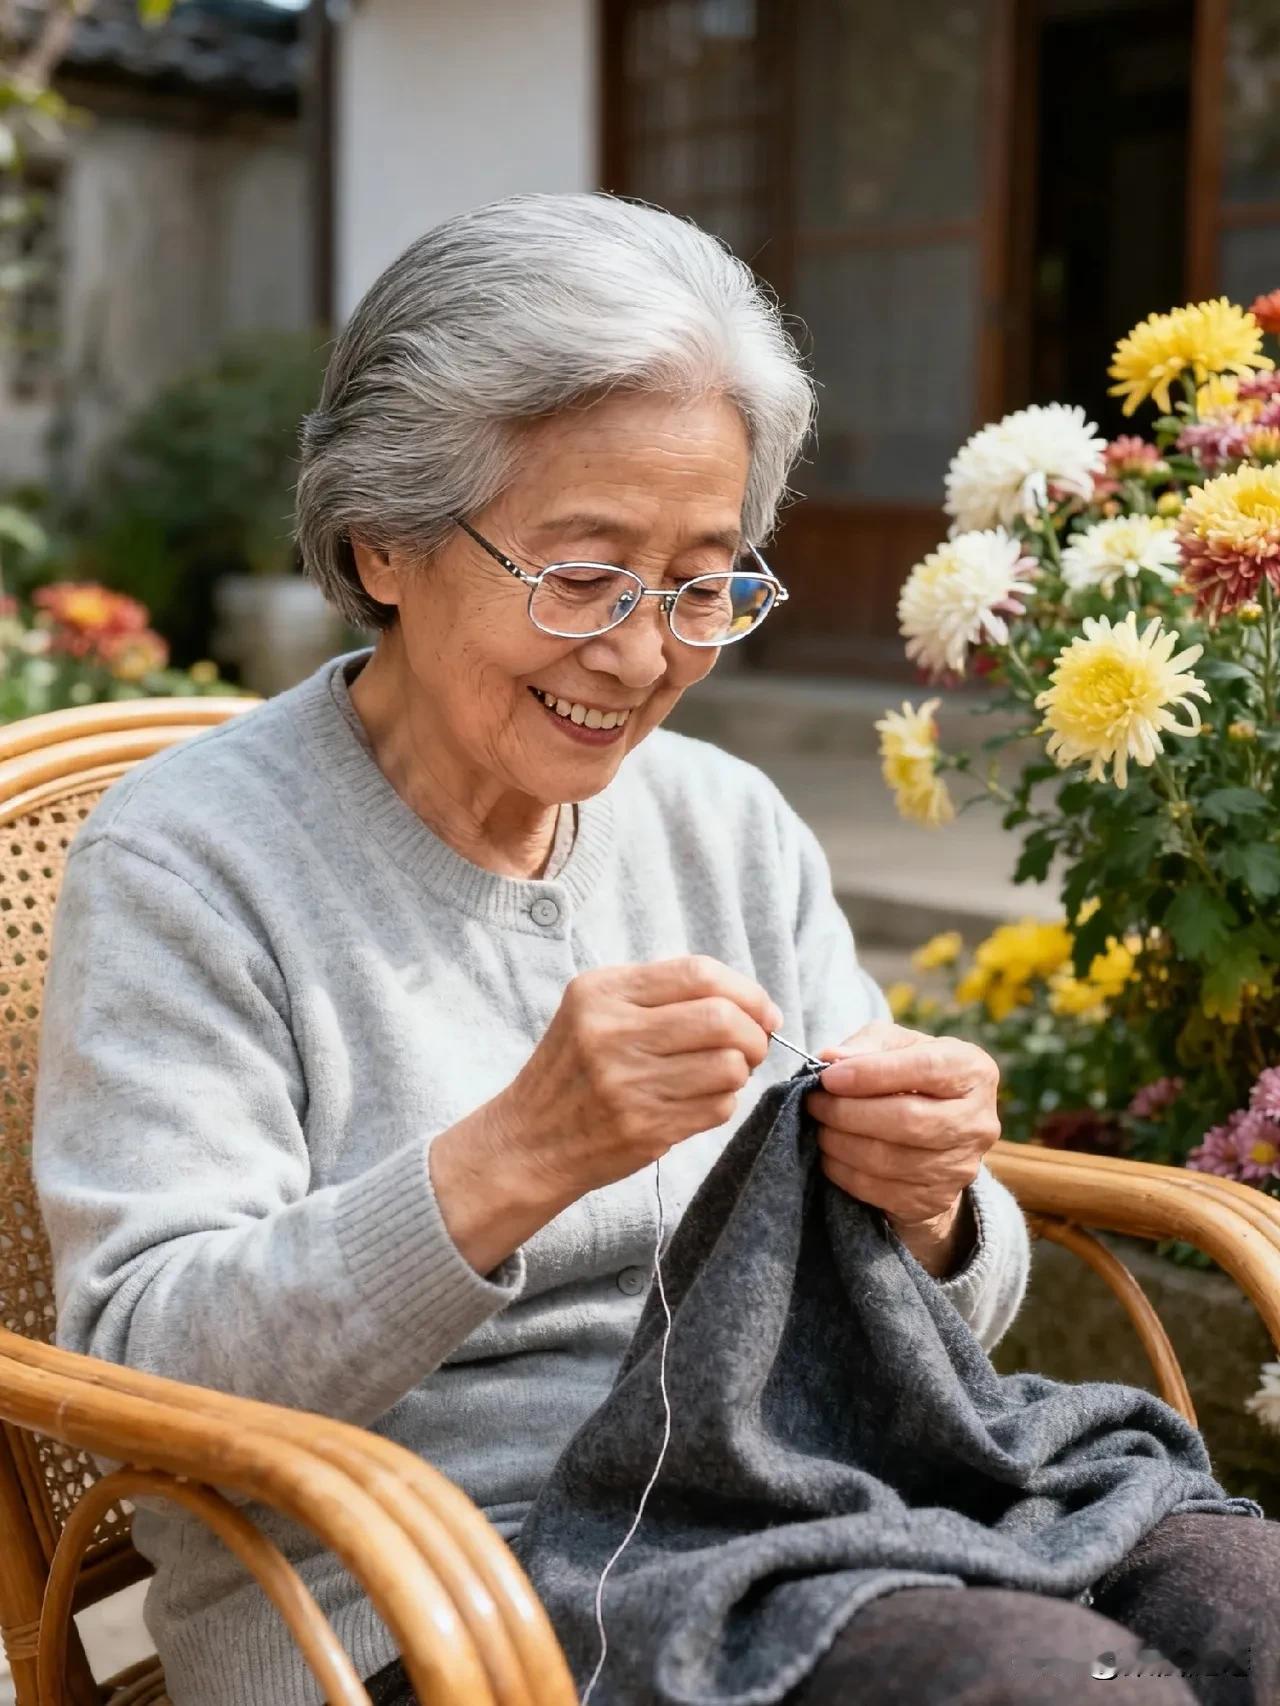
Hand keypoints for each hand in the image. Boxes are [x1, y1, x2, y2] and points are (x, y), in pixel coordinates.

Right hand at [432, 956, 780, 1272]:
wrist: (530, 1140)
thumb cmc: (574, 1069)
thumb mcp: (593, 1010)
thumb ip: (659, 993)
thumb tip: (747, 1002)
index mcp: (602, 992)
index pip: (698, 973)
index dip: (747, 991)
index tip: (763, 1011)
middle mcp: (613, 1033)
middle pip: (722, 1019)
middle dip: (754, 1034)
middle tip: (752, 1045)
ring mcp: (628, 1084)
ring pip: (729, 1067)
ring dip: (739, 1072)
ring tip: (719, 1074)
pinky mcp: (644, 1128)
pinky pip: (717, 1108)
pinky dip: (721, 1103)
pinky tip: (695, 1102)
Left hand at [805, 1020, 1000, 1274]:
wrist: (933, 1133)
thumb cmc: (910, 1074)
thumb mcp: (895, 1045)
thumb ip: (867, 1045)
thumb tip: (830, 1060)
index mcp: (974, 1071)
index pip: (925, 1069)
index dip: (872, 1074)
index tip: (828, 1077)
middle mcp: (978, 1121)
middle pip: (909, 1121)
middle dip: (848, 1112)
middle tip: (814, 1102)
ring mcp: (962, 1166)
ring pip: (890, 1159)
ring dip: (841, 1143)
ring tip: (820, 1127)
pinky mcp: (938, 1199)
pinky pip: (882, 1191)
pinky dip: (845, 1173)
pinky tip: (831, 1155)